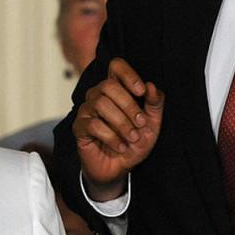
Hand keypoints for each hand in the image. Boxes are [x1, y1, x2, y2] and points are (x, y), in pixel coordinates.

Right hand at [73, 58, 164, 199]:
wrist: (120, 168)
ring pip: (100, 103)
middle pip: (109, 85)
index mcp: (116, 89)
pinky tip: (121, 146)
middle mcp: (98, 95)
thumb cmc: (133, 142)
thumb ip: (155, 104)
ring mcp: (87, 110)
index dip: (128, 74)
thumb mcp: (151, 124)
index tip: (141, 91)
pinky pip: (93, 124)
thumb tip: (152, 86)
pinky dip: (112, 137)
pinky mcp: (79, 127)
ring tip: (132, 137)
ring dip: (121, 123)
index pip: (116, 66)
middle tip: (141, 124)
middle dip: (129, 105)